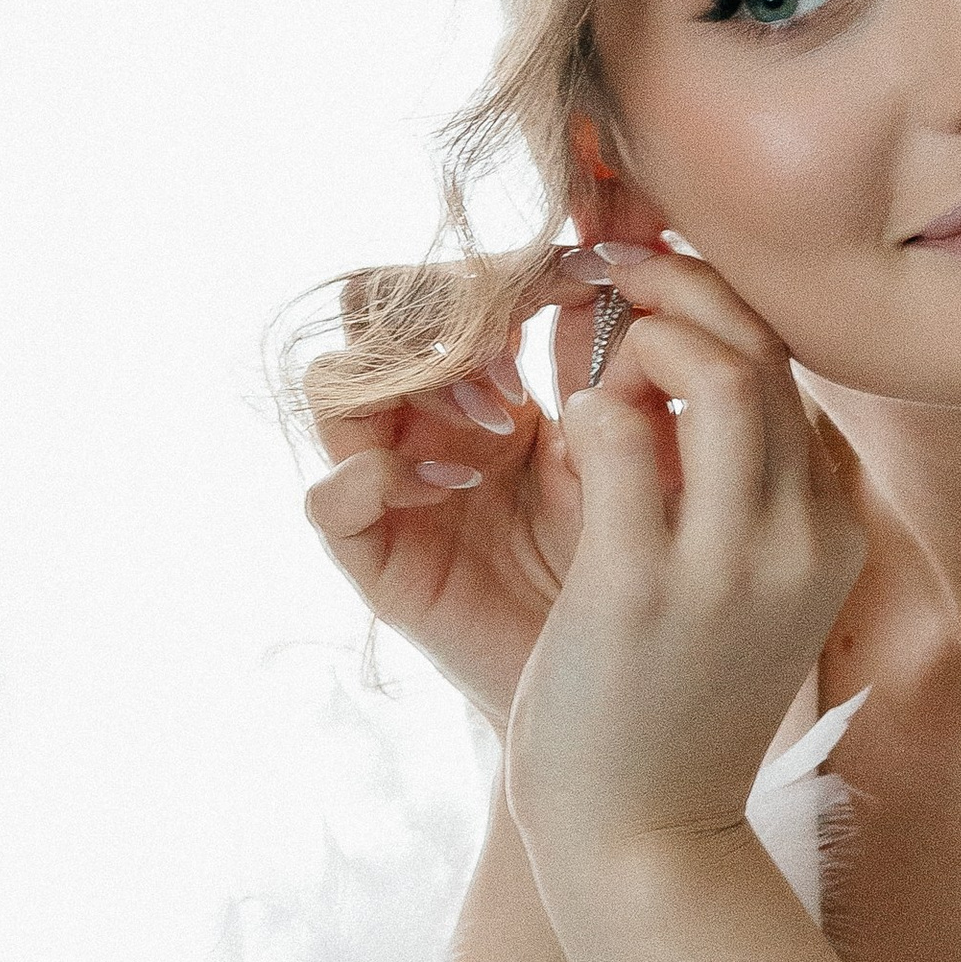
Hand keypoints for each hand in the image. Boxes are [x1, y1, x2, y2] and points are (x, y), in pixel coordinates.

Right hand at [302, 256, 624, 727]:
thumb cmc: (628, 571)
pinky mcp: (372, 555)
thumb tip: (608, 280)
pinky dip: (379, 474)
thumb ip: (611, 378)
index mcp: (487, 388)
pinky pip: (329, 493)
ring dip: (412, 381)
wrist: (613, 691)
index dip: (506, 269)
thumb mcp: (632, 459)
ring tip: (498, 416)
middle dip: (444, 309)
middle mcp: (424, 423)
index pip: (454, 288)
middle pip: (373, 312)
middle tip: (520, 346)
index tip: (584, 279)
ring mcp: (390, 484)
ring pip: (334, 384)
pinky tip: (453, 484)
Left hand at [503, 242, 864, 873]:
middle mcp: (800, 537)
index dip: (722, 306)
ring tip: (590, 360)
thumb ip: (739, 491)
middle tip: (610, 280)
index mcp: (830, 530)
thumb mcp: (745, 589)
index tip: (654, 292)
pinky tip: (557, 436)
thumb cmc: (675, 703)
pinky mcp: (643, 587)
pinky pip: (615, 435)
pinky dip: (583, 407)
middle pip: (767, 349)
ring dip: (641, 333)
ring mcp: (730, 563)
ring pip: (716, 370)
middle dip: (681, 288)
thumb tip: (690, 373)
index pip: (797, 368)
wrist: (644, 837)